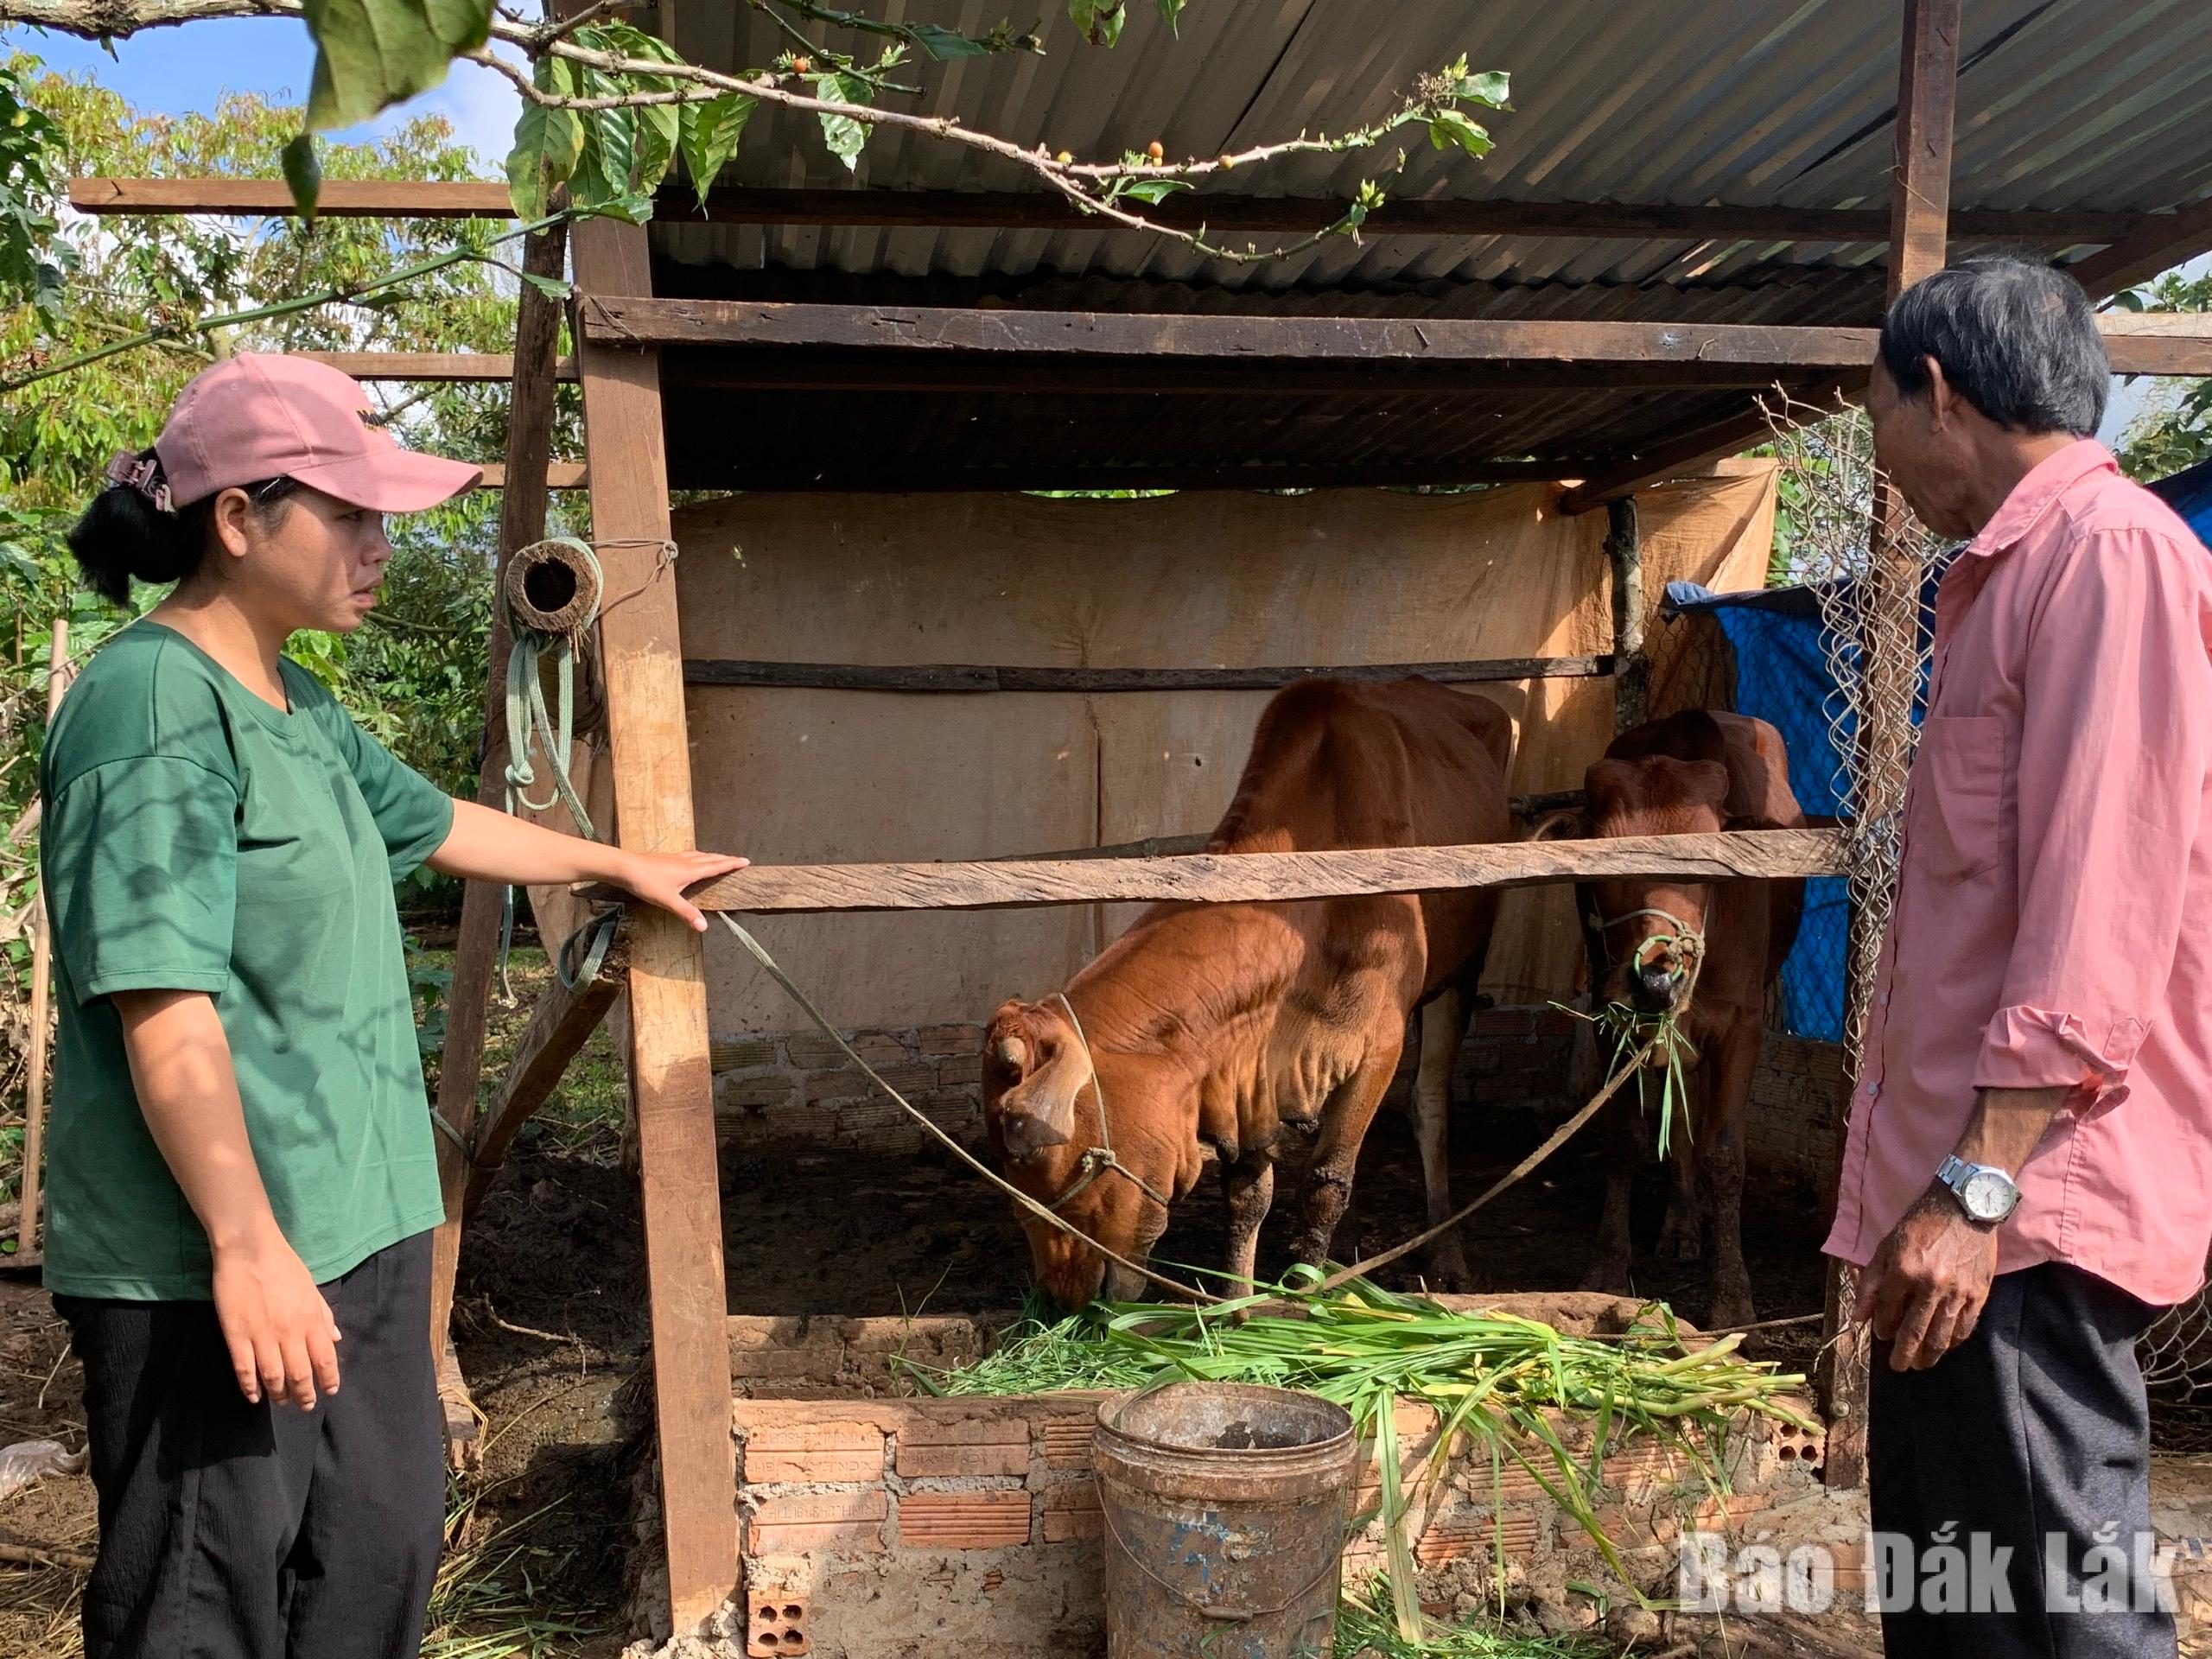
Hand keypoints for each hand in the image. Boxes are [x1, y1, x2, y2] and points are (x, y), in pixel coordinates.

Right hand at [210, 1222, 341, 1408]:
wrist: (250, 1250)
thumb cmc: (284, 1266)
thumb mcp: (312, 1289)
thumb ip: (324, 1316)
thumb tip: (336, 1340)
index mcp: (311, 1319)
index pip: (325, 1358)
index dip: (328, 1379)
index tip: (328, 1391)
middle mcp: (290, 1332)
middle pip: (300, 1375)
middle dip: (304, 1395)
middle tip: (305, 1405)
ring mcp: (262, 1336)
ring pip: (273, 1377)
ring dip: (279, 1394)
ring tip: (282, 1401)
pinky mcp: (236, 1336)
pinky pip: (244, 1369)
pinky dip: (250, 1387)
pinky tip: (254, 1396)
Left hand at [610, 849, 748, 930]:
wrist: (624, 867)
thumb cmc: (646, 882)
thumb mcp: (668, 901)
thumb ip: (686, 913)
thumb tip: (704, 926)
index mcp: (690, 870)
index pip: (716, 866)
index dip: (731, 864)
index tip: (746, 862)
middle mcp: (685, 861)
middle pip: (710, 858)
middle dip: (725, 859)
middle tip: (736, 860)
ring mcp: (674, 858)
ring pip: (698, 855)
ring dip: (711, 856)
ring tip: (717, 858)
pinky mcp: (665, 858)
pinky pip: (687, 855)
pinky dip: (696, 856)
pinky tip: (690, 860)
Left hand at [1853, 1186, 1999, 1371]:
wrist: (1964, 1207)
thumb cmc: (1920, 1225)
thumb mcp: (1886, 1246)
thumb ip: (1870, 1284)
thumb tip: (1859, 1318)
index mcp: (1903, 1271)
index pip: (1888, 1312)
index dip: (1883, 1328)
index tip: (1881, 1335)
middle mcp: (1930, 1284)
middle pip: (1914, 1332)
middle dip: (1904, 1354)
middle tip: (1898, 1367)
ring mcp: (1957, 1291)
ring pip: (1941, 1336)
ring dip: (1929, 1355)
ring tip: (1920, 1365)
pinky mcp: (1979, 1293)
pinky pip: (1965, 1327)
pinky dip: (1954, 1341)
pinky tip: (1945, 1347)